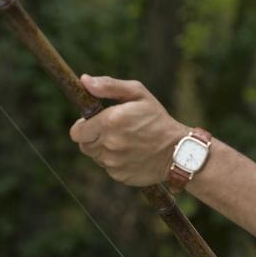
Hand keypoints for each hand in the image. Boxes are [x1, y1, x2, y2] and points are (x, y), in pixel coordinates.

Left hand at [69, 75, 186, 185]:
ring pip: (96, 157)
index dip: (83, 126)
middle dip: (94, 137)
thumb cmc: (157, 118)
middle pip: (84, 145)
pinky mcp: (120, 176)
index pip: (76, 131)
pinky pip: (109, 168)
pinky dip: (116, 162)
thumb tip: (84, 81)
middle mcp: (109, 144)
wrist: (178, 150)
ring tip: (126, 142)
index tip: (95, 123)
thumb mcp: (138, 93)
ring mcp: (114, 162)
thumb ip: (108, 86)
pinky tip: (132, 154)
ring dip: (105, 150)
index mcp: (109, 122)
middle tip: (114, 131)